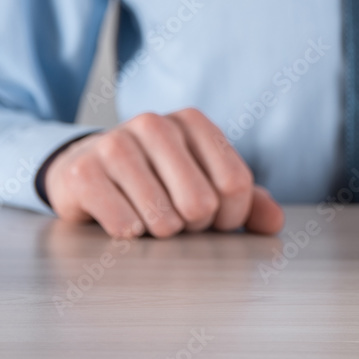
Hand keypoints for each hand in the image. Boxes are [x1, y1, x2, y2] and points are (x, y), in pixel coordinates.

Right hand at [42, 108, 284, 237]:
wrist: (85, 172)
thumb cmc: (155, 182)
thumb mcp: (204, 184)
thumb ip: (247, 201)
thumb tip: (274, 223)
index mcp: (192, 122)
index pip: (236, 183)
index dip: (229, 217)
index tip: (214, 221)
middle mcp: (155, 124)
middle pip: (202, 203)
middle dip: (193, 227)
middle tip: (175, 219)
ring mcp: (115, 143)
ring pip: (163, 219)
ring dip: (159, 233)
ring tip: (145, 216)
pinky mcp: (83, 171)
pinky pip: (125, 225)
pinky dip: (128, 236)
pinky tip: (120, 218)